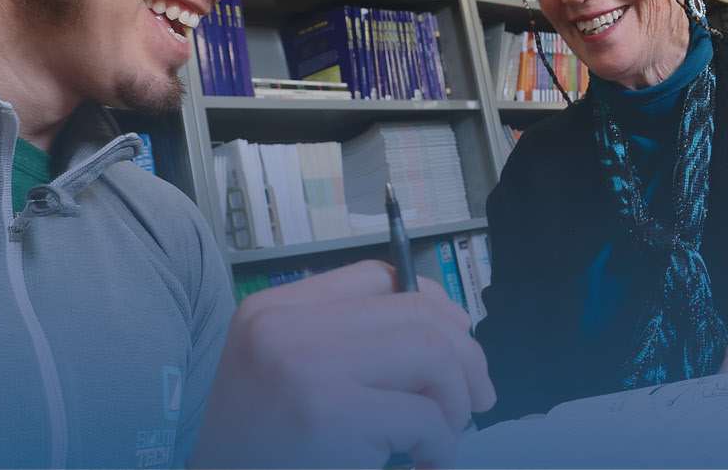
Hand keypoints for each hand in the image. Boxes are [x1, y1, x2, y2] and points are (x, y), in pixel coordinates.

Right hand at [190, 260, 494, 468]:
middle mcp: (288, 329)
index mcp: (273, 310)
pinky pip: (427, 418)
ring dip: (457, 401)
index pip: (378, 276)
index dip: (434, 304)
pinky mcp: (332, 415)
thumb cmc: (251, 448)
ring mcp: (308, 368)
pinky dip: (444, 446)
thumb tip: (445, 330)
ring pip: (434, 355)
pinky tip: (428, 462)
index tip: (456, 343)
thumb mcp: (278, 373)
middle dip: (465, 357)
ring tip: (444, 435)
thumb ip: (340, 343)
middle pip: (418, 311)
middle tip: (476, 398)